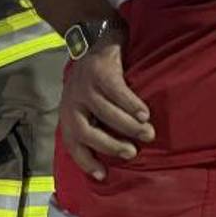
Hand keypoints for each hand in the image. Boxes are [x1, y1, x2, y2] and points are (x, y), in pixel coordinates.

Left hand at [60, 28, 154, 179]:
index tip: (103, 176)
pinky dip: (132, 105)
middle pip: (85, 133)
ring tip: (147, 133)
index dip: (86, 161)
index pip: (73, 144)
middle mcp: (72, 103)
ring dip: (128, 126)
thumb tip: (116, 153)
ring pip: (105, 113)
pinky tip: (144, 113)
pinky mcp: (100, 73)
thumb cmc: (95, 82)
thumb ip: (94, 124)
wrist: (95, 41)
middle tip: (131, 153)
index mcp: (68, 115)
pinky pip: (117, 93)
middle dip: (108, 146)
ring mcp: (84, 88)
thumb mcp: (86, 105)